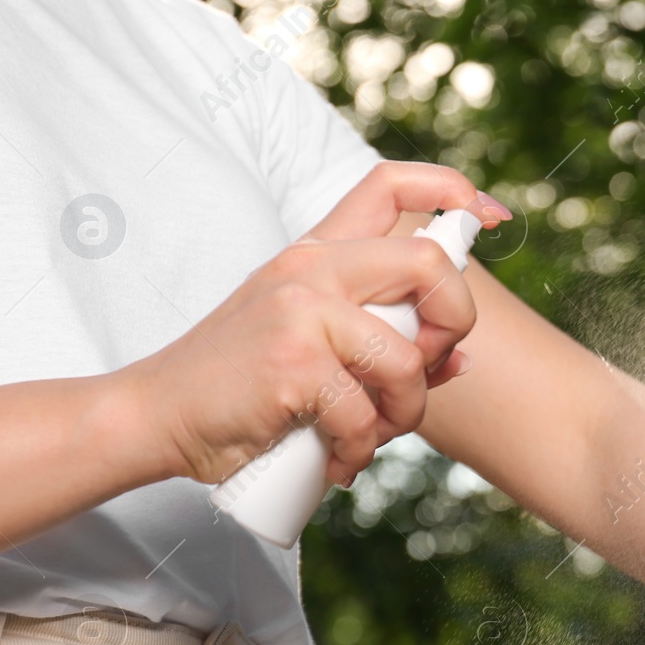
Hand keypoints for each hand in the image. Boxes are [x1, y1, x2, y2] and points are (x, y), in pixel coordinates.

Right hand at [119, 161, 508, 486]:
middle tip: (422, 372)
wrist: (157, 416)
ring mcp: (301, 311)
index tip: (488, 214)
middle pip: (429, 261)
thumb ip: (383, 341)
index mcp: (317, 254)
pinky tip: (335, 460)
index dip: (451, 188)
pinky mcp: (293, 363)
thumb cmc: (238, 386)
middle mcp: (312, 268)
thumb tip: (462, 357)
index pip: (388, 184)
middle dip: (453, 324)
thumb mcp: (311, 345)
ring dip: (403, 415)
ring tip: (367, 436)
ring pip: (408, 358)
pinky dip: (359, 451)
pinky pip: (365, 414)